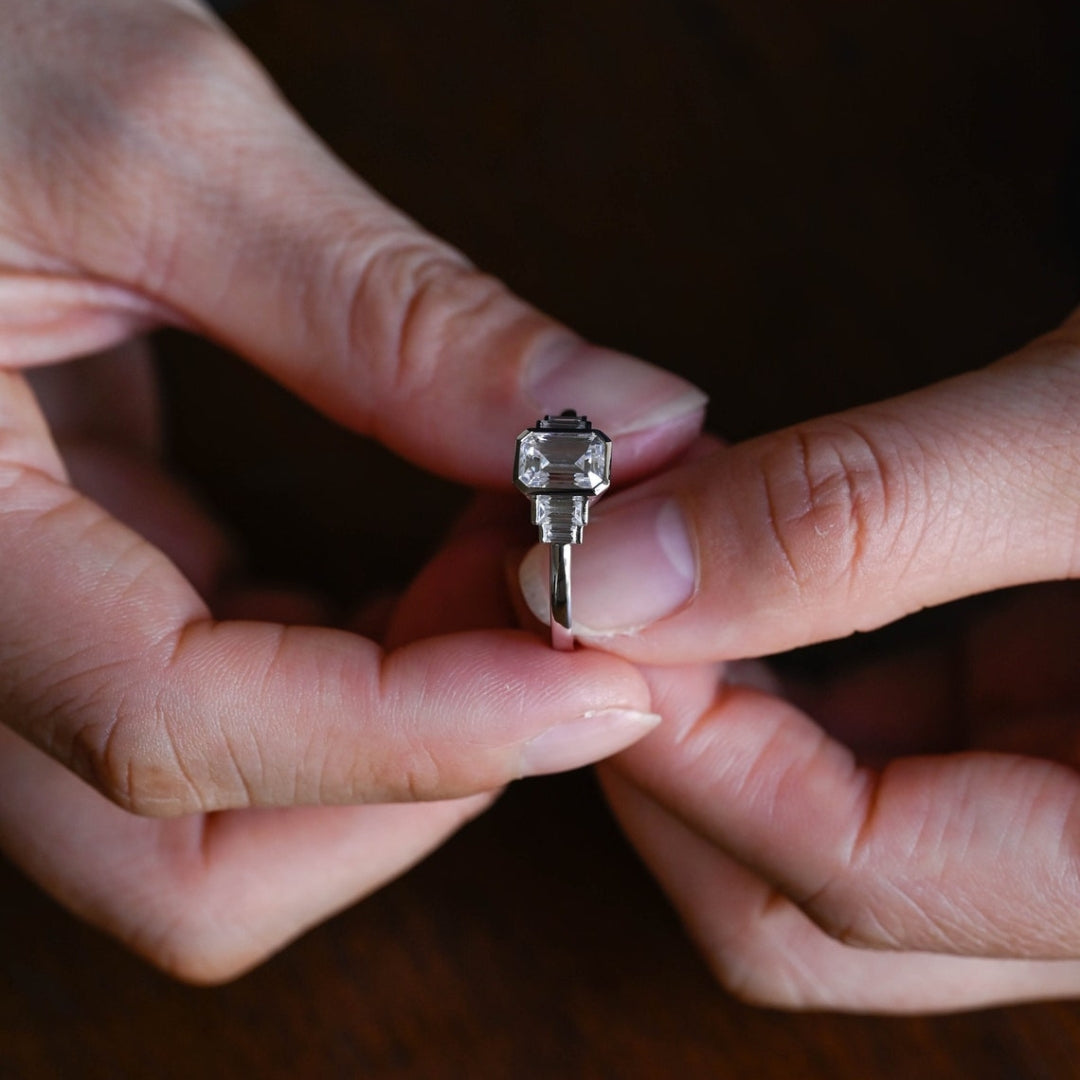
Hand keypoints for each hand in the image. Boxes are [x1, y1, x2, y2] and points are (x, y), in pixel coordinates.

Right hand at [0, 0, 705, 979]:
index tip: (607, 679)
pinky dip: (364, 669)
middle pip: (182, 861)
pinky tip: (438, 572)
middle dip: (406, 780)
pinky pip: (233, 702)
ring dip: (402, 726)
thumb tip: (631, 428)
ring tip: (511, 570)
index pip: (168, 726)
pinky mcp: (76, 586)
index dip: (414, 733)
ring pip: (217, 805)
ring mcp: (17, 619)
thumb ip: (394, 314)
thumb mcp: (154, 144)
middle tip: (559, 636)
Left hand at [520, 316, 1079, 1010]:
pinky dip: (787, 681)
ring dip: (725, 722)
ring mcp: (1072, 804)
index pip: (859, 880)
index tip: (586, 617)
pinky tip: (741, 584)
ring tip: (656, 588)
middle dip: (687, 767)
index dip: (693, 753)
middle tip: (603, 617)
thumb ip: (862, 518)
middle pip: (823, 909)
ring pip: (837, 840)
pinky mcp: (1052, 729)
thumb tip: (622, 575)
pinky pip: (883, 754)